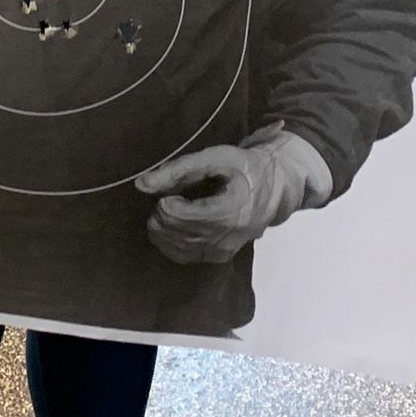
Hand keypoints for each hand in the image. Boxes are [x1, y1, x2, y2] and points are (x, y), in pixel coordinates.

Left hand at [135, 124, 331, 265]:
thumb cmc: (243, 168)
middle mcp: (224, 239)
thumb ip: (178, 170)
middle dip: (161, 215)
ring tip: (168, 208)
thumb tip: (141, 185)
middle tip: (166, 197)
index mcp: (227, 212)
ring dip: (162, 229)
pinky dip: (169, 241)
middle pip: (175, 233)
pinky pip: (184, 256)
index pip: (179, 217)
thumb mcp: (215, 158)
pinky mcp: (218, 258)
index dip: (165, 203)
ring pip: (176, 248)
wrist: (273, 189)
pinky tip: (170, 225)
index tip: (169, 191)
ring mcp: (222, 252)